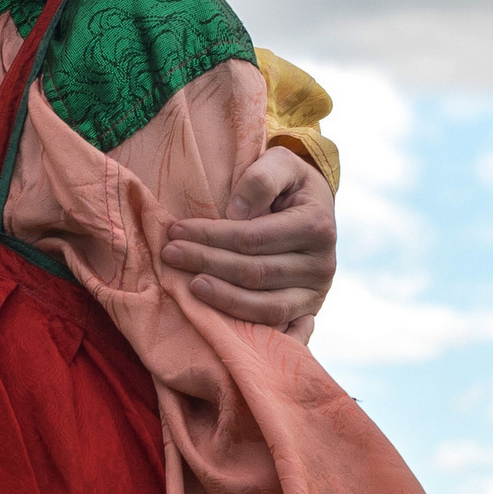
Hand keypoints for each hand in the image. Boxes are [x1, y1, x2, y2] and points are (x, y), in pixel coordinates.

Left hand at [163, 149, 336, 338]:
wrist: (314, 208)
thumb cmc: (288, 184)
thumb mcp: (280, 163)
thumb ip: (260, 178)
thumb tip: (235, 212)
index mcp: (317, 226)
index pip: (252, 238)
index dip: (210, 237)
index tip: (176, 231)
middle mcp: (323, 265)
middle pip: (254, 273)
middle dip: (207, 264)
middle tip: (170, 255)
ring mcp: (317, 293)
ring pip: (264, 307)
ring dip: (222, 299)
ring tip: (190, 286)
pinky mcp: (307, 312)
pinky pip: (277, 328)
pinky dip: (251, 330)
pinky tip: (224, 328)